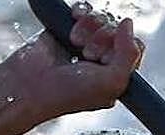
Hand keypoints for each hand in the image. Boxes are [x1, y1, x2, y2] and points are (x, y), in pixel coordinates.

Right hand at [0, 2, 144, 123]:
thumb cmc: (67, 93)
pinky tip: (73, 23)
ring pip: (102, 19)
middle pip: (118, 30)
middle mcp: (101, 61)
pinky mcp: (67, 30)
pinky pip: (84, 10)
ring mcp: (84, 44)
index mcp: (114, 77)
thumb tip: (128, 24)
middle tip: (88, 54)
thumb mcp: (111, 83)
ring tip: (75, 43)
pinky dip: (80, 12)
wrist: (30, 86)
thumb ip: (130, 54)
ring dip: (90, 27)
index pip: (134, 48)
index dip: (122, 46)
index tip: (105, 58)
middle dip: (103, 38)